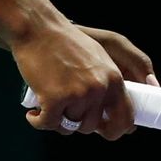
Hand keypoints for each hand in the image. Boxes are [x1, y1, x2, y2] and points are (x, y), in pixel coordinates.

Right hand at [11, 20, 155, 139]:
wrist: (38, 29)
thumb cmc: (66, 43)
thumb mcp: (100, 58)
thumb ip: (110, 83)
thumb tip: (114, 111)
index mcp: (115, 80)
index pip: (126, 117)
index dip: (116, 130)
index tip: (104, 130)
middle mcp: (100, 89)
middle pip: (93, 126)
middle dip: (80, 125)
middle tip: (67, 115)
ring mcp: (78, 94)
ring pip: (71, 125)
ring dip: (58, 121)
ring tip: (49, 107)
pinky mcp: (54, 98)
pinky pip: (48, 123)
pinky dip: (38, 122)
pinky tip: (34, 115)